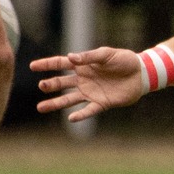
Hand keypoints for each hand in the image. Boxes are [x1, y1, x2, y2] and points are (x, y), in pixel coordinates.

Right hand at [30, 46, 145, 121]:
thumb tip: (70, 57)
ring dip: (55, 103)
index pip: (61, 64)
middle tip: (41, 86)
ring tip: (41, 107)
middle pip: (62, 83)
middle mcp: (84, 80)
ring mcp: (91, 92)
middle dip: (51, 85)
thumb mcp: (107, 54)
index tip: (32, 66)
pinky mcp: (101, 103)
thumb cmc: (124, 60)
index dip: (47, 64)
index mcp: (83, 65)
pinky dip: (80, 115)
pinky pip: (88, 110)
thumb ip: (89, 56)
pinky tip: (70, 118)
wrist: (141, 73)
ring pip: (69, 99)